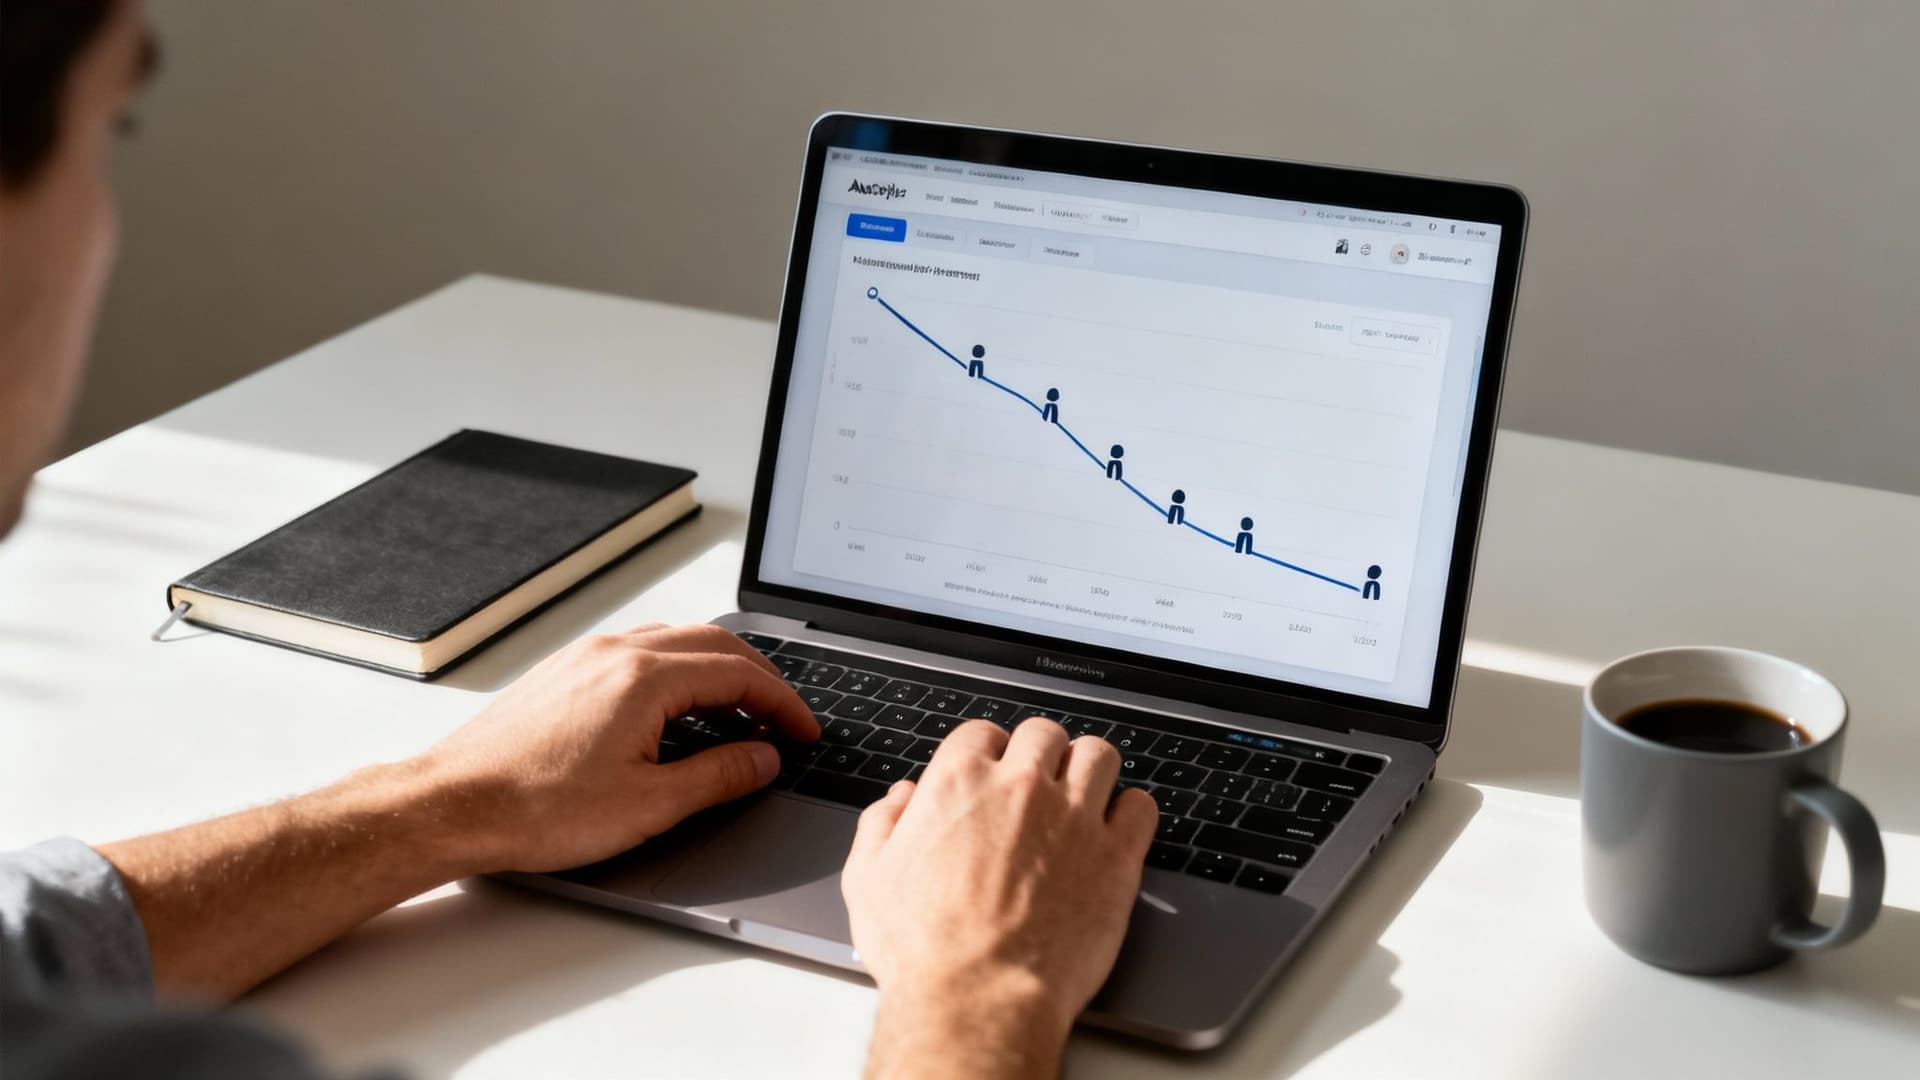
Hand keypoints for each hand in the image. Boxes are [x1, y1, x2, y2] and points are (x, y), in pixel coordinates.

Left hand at [418, 623, 818, 873]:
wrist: (453, 805)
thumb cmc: (534, 808)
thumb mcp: (648, 805)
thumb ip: (719, 777)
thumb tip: (763, 759)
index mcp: (644, 678)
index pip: (740, 673)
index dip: (783, 704)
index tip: (804, 732)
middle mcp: (616, 653)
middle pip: (715, 643)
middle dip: (760, 679)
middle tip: (785, 719)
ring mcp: (587, 656)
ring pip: (676, 642)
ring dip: (719, 670)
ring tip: (741, 714)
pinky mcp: (566, 671)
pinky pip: (641, 651)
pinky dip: (679, 671)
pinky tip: (680, 709)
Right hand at [842, 718, 1156, 1077]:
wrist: (978, 1000)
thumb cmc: (923, 951)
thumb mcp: (868, 881)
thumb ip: (881, 825)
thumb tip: (900, 799)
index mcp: (959, 783)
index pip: (983, 733)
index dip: (988, 754)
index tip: (993, 774)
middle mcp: (1021, 788)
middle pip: (1044, 734)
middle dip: (1040, 755)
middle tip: (1038, 786)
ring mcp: (1074, 818)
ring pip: (1099, 756)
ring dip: (1089, 770)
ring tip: (1082, 797)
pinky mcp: (1116, 857)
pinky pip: (1141, 806)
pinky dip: (1131, 812)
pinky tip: (1116, 830)